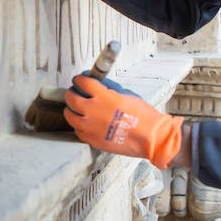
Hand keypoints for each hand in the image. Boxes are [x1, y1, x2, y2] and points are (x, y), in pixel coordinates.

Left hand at [63, 75, 183, 167]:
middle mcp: (93, 110)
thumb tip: (96, 84)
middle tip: (74, 93)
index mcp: (103, 96)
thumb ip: (107, 90)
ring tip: (77, 109)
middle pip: (71, 98)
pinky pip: (78, 131)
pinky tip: (86, 124)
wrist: (150, 137)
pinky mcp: (92, 140)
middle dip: (71, 93)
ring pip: (69, 115)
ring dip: (72, 110)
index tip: (79, 80)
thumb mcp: (125, 95)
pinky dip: (79, 126)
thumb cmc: (143, 116)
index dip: (79, 79)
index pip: (82, 82)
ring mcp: (90, 127)